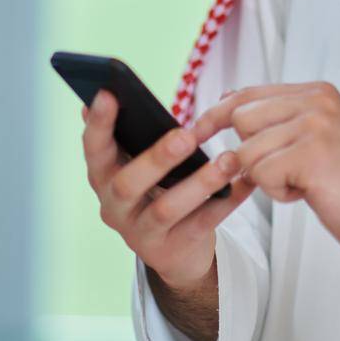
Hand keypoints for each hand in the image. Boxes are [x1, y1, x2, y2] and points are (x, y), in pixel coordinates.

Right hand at [80, 88, 255, 290]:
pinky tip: (246, 181)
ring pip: (166, 209)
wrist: (174, 252)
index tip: (109, 93)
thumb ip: (133, 132)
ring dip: (199, 183)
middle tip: (185, 136)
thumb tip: (116, 88)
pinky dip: (226, 202)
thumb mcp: (138, 164)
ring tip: (228, 159)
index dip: (98, 123)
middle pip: (127, 185)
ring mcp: (141, 234)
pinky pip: (202, 224)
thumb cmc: (156, 190)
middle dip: (157, 158)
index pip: (93, 149)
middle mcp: (114, 208)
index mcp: (103, 178)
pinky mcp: (171, 252)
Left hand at [188, 82, 339, 267]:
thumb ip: (277, 119)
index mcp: (317, 92)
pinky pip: (261, 174)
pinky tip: (308, 193)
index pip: (247, 94)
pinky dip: (278, 193)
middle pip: (241, 120)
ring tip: (303, 183)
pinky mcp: (313, 154)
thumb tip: (226, 99)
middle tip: (286, 173)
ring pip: (248, 151)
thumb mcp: (314, 140)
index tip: (194, 131)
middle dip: (251, 154)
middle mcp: (317, 101)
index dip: (216, 114)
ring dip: (267, 178)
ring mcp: (317, 125)